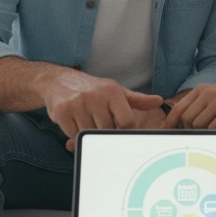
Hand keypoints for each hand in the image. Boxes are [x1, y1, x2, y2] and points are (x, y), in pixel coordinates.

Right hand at [41, 70, 162, 145]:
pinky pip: (74, 135)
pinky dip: (74, 133)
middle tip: (97, 124)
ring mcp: (77, 103)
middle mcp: (95, 95)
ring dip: (89, 134)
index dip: (122, 130)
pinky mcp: (62, 112)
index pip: (126, 122)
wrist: (57, 81)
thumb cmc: (90, 88)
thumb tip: (158, 101)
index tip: (116, 129)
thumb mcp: (115, 90)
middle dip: (104, 132)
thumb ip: (137, 100)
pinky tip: (73, 122)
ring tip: (85, 121)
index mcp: (112, 90)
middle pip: (108, 131)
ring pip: (91, 135)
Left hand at [163, 84, 215, 128]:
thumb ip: (201, 106)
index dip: (170, 122)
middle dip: (187, 130)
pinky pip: (211, 128)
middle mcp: (208, 92)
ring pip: (197, 125)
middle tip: (195, 136)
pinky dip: (213, 133)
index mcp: (202, 89)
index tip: (164, 133)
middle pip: (185, 118)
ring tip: (213, 131)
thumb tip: (182, 123)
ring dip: (202, 132)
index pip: (178, 108)